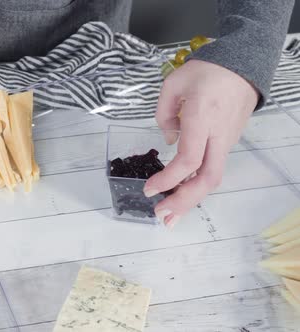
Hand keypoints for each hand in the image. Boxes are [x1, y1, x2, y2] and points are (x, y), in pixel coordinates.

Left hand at [145, 59, 258, 226]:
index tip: (149, 189)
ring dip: (191, 199)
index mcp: (203, 118)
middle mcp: (218, 135)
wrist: (243, 64)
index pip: (188, 159)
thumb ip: (164, 114)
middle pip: (207, 178)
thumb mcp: (173, 83)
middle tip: (162, 216)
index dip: (168, 179)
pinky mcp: (229, 142)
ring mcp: (227, 140)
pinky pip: (213, 168)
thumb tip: (169, 141)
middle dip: (184, 201)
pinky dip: (197, 185)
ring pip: (213, 177)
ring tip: (171, 215)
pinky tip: (182, 193)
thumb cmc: (207, 70)